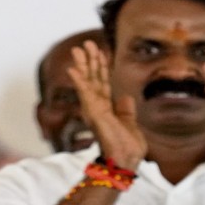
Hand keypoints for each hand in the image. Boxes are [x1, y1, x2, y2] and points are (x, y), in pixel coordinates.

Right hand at [66, 40, 145, 168]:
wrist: (125, 161)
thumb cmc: (127, 148)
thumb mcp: (131, 124)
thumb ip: (126, 110)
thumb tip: (126, 97)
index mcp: (106, 107)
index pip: (102, 82)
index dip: (101, 66)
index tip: (100, 51)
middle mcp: (97, 106)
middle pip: (93, 78)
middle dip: (89, 60)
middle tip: (85, 43)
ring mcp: (93, 109)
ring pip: (88, 81)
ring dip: (83, 64)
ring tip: (78, 49)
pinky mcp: (93, 112)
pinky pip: (85, 93)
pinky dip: (79, 80)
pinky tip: (73, 69)